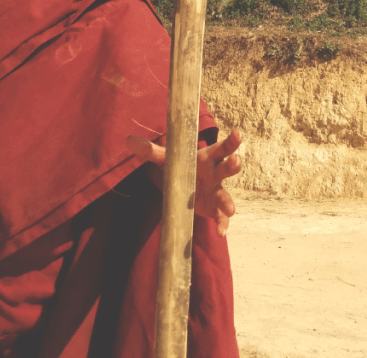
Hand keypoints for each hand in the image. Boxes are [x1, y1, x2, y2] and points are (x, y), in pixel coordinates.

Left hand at [127, 129, 241, 236]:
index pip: (220, 147)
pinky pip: (220, 216)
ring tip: (229, 209)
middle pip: (226, 167)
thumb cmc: (181, 166)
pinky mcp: (214, 208)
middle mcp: (215, 172)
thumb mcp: (166, 159)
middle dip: (233, 164)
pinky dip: (222, 223)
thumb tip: (128, 140)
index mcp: (206, 157)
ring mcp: (216, 191)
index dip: (230, 141)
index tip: (238, 134)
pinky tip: (221, 232)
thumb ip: (151, 151)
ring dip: (228, 201)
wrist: (183, 184)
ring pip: (225, 194)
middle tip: (236, 160)